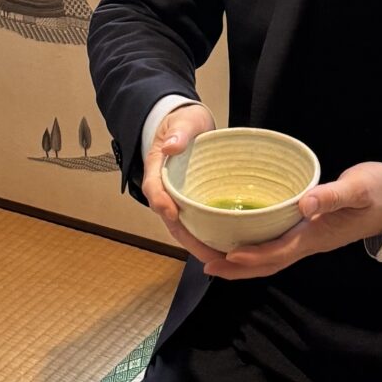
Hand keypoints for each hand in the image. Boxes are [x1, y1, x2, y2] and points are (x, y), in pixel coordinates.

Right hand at [142, 102, 224, 265]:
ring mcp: (179, 198)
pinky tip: (227, 248)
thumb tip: (172, 145)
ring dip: (200, 245)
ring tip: (223, 260)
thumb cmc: (184, 122)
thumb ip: (179, 132)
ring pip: (184, 227)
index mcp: (157, 168)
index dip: (161, 202)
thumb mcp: (182, 121)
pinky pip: (197, 224)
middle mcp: (166, 188)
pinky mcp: (193, 203)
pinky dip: (209, 238)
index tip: (172, 214)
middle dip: (188, 240)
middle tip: (210, 256)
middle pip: (171, 219)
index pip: (154, 188)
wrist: (189, 126)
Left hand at [197, 162, 381, 280]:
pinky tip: (234, 240)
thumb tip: (306, 204)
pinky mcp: (307, 231)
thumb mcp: (359, 189)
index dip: (253, 257)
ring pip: (268, 258)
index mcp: (317, 236)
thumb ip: (333, 196)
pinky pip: (273, 246)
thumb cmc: (379, 192)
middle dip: (235, 267)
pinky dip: (251, 248)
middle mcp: (308, 243)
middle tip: (202, 262)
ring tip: (208, 257)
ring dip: (239, 262)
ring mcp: (307, 240)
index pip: (279, 252)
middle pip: (267, 264)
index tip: (226, 255)